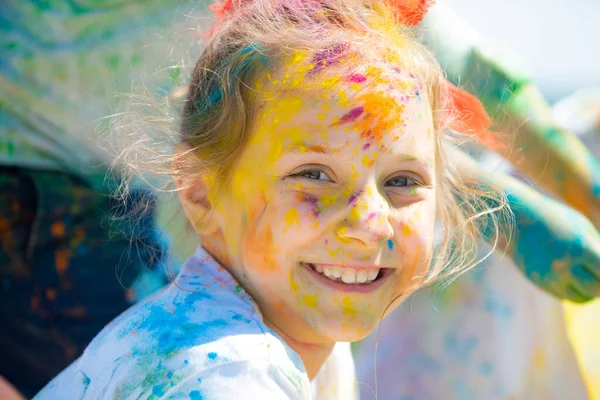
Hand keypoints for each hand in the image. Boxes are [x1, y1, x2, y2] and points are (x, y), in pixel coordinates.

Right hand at [506, 187, 599, 302]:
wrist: (516, 221)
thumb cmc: (555, 220)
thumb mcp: (581, 229)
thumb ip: (598, 250)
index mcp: (579, 248)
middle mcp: (564, 265)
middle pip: (595, 289)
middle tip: (597, 276)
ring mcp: (550, 276)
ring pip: (581, 297)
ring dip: (589, 292)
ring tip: (590, 280)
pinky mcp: (540, 283)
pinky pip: (565, 296)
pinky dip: (574, 290)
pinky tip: (574, 278)